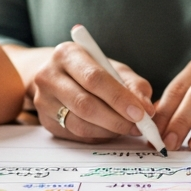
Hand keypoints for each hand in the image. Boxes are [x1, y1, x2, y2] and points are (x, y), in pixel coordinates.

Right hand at [33, 41, 154, 142]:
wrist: (57, 75)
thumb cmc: (92, 70)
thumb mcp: (114, 68)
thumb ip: (134, 85)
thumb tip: (147, 109)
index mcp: (67, 54)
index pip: (94, 78)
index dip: (119, 98)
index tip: (140, 113)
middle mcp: (49, 76)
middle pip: (84, 104)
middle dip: (116, 119)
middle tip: (138, 127)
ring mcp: (43, 101)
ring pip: (79, 125)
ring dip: (109, 131)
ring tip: (128, 128)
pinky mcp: (45, 121)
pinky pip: (76, 135)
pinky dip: (99, 136)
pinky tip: (111, 131)